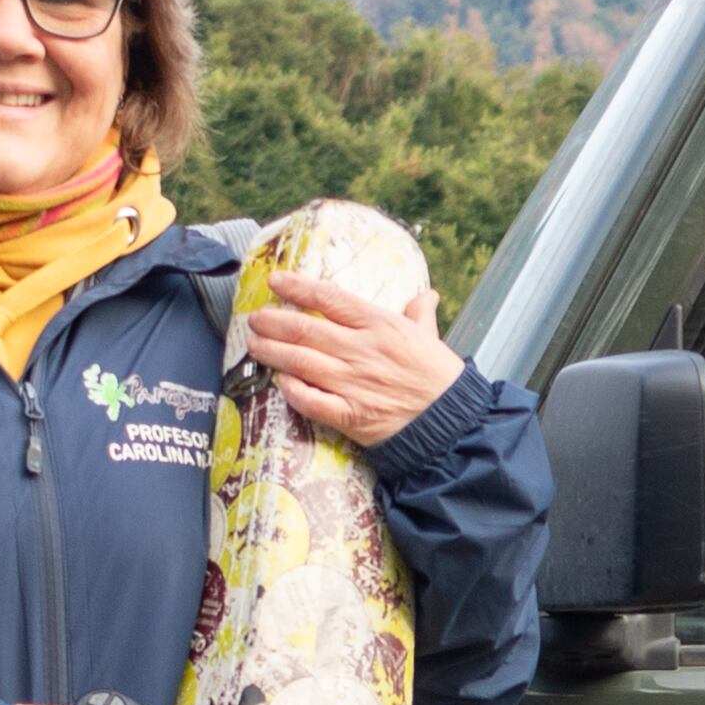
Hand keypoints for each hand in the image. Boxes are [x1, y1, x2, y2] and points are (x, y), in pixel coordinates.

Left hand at [238, 265, 464, 449]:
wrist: (451, 423)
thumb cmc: (440, 377)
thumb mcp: (430, 337)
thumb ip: (420, 314)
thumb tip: (426, 295)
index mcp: (380, 325)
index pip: (330, 299)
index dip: (298, 287)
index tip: (276, 281)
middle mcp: (362, 351)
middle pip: (306, 330)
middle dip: (273, 322)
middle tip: (254, 318)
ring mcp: (353, 384)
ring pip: (301, 362)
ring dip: (272, 352)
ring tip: (254, 344)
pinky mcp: (350, 415)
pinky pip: (311, 401)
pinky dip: (292, 390)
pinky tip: (279, 382)